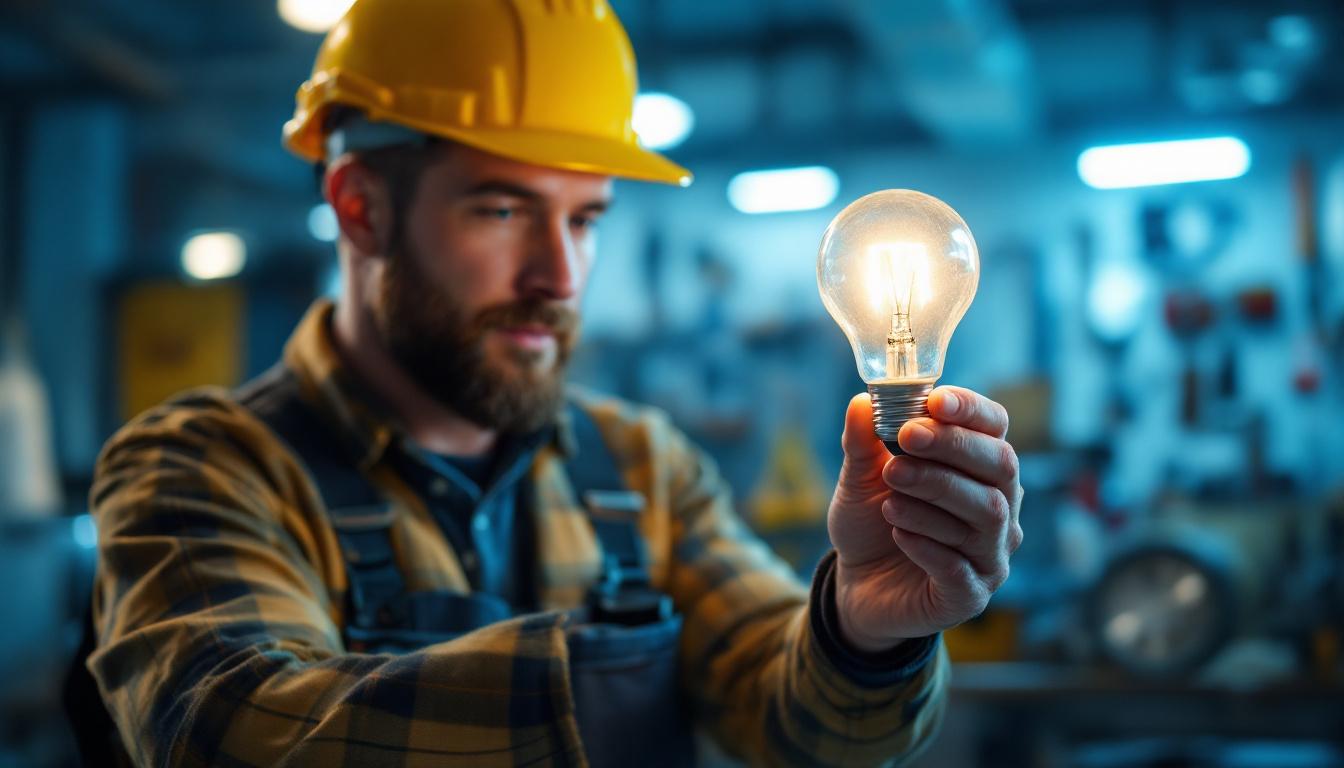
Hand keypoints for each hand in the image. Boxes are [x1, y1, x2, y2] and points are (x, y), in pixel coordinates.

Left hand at [826, 387, 1023, 652]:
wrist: (858, 584)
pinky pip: (961, 567)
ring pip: (986, 514)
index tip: (934, 400)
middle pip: (1001, 465)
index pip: (995, 427)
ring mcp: (990, 554)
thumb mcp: (860, 478)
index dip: (971, 409)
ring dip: (934, 494)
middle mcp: (999, 508)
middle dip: (953, 446)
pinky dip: (927, 545)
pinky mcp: (970, 596)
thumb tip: (861, 402)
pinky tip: (898, 534)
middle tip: (905, 438)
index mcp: (979, 467)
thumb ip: (863, 441)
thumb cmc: (873, 521)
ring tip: (889, 495)